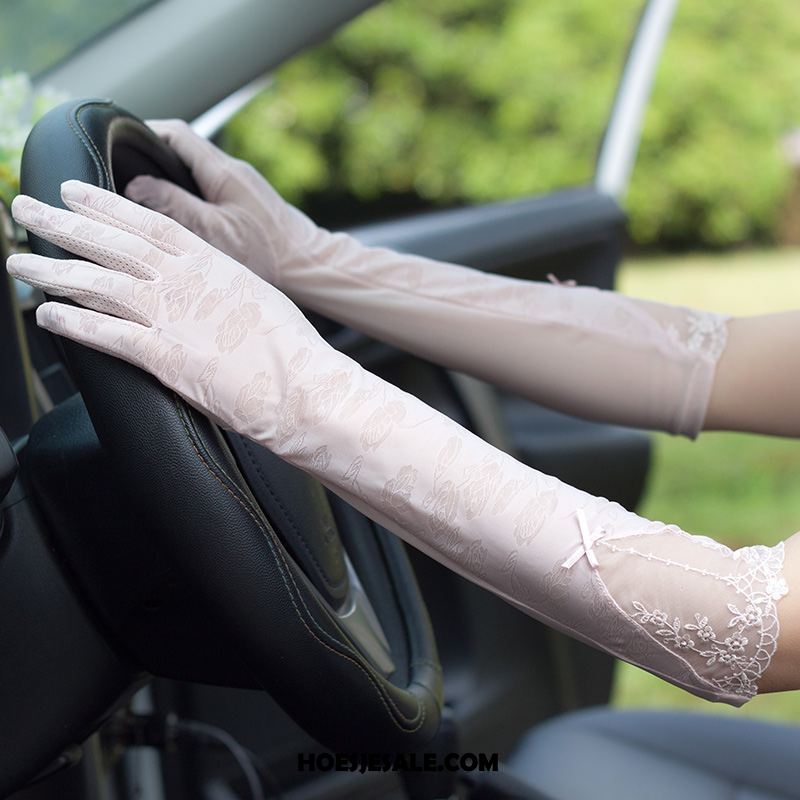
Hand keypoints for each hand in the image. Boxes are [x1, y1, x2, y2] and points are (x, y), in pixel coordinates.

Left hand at [7, 179, 344, 438]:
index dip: (104, 205)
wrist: (304, 386)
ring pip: (99, 285)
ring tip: (21, 263)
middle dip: (64, 224)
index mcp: (210, 264)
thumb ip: (220, 285)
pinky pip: (107, 336)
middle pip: (112, 245)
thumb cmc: (291, 347)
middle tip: (25, 208)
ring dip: (54, 272)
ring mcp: (172, 318)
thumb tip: (202, 284)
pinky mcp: (165, 357)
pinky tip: (47, 317)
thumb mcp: (256, 297)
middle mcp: (185, 283)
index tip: (73, 191)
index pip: (146, 224)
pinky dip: (74, 325)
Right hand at [125, 120, 329, 287]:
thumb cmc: (268, 253)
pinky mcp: (246, 203)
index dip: (142, 134)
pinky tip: (177, 219)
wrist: (309, 265)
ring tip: (142, 199)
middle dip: (150, 159)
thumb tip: (135, 185)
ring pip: (194, 171)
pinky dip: (188, 196)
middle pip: (182, 150)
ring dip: (169, 180)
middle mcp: (232, 171)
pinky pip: (208, 189)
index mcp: (222, 171)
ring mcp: (241, 187)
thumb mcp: (214, 232)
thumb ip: (175, 206)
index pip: (175, 134)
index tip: (116, 144)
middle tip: (121, 174)